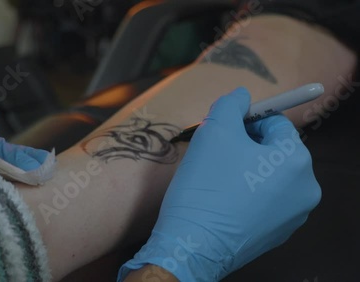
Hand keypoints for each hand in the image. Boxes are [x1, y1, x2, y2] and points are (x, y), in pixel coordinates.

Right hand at [119, 88, 320, 280]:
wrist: (191, 245)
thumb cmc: (205, 186)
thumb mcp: (214, 130)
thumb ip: (231, 104)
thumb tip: (241, 95)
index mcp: (296, 161)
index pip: (275, 123)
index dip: (245, 120)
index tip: (221, 128)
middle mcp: (305, 190)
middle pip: (274, 150)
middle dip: (244, 145)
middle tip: (215, 152)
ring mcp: (292, 216)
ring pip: (268, 176)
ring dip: (244, 168)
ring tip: (215, 177)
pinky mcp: (276, 234)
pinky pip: (263, 200)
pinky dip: (245, 193)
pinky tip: (221, 199)